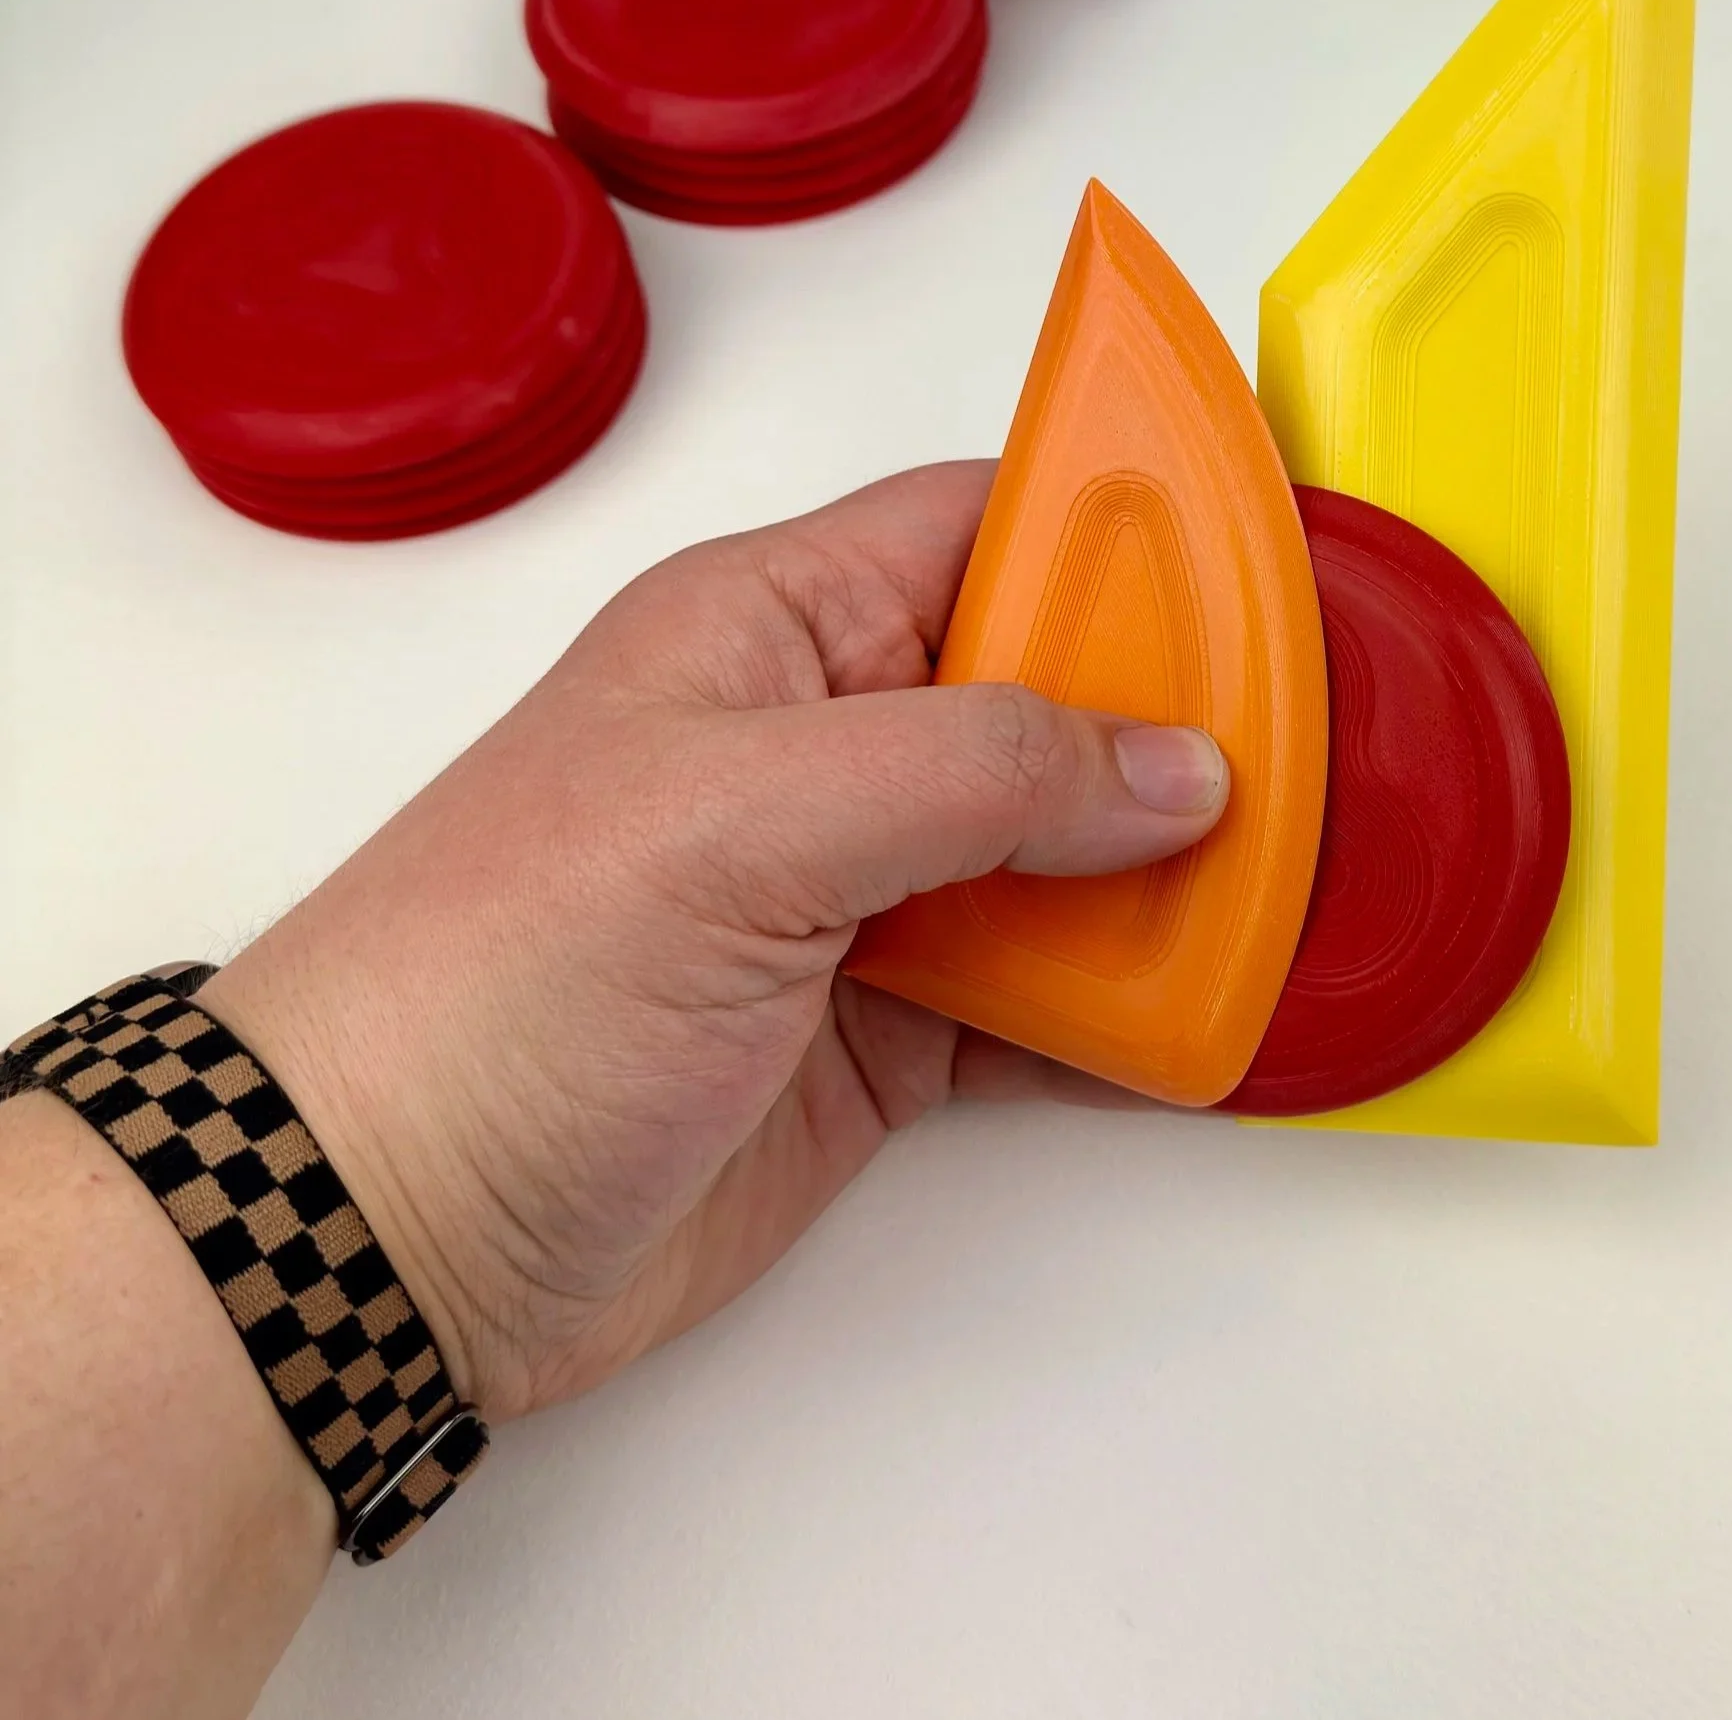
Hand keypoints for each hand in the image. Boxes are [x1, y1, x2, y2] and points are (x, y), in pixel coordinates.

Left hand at [195, 461, 1229, 1420]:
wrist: (378, 1239)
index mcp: (774, 632)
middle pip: (1048, 695)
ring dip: (1171, 875)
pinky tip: (1219, 1015)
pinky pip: (1041, 998)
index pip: (979, 525)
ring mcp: (857, 896)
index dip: (1120, 531)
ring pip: (1059, 853)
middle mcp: (826, 747)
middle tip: (1320, 746)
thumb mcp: (745, 822)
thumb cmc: (501, 981)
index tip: (1267, 560)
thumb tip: (1177, 768)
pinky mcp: (880, 1036)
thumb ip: (979, 773)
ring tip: (1303, 886)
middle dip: (1177, 721)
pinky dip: (1129, 1007)